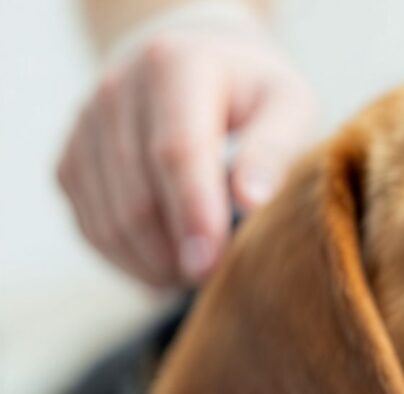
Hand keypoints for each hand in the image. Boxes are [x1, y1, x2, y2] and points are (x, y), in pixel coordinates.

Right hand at [57, 10, 317, 286]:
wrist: (200, 63)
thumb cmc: (256, 95)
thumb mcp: (289, 107)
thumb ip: (275, 149)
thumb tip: (251, 199)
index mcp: (175, 65)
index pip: (176, 151)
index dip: (193, 213)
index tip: (213, 263)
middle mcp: (118, 89)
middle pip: (137, 193)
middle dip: (176, 250)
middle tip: (217, 278)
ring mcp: (86, 126)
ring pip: (108, 218)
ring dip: (153, 263)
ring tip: (198, 275)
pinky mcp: (72, 160)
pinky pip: (90, 226)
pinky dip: (128, 261)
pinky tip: (167, 271)